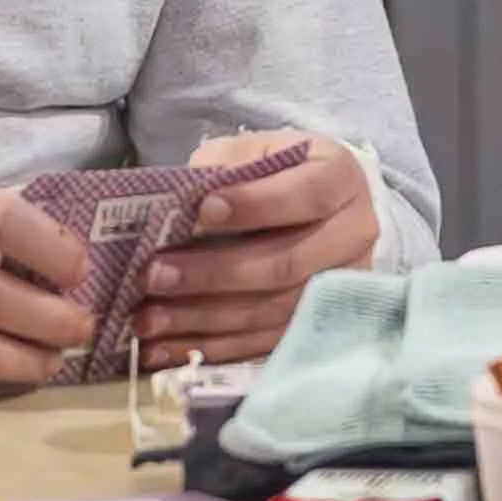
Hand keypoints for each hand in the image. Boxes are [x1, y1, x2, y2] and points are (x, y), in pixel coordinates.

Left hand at [127, 131, 379, 369]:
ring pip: (272, 309)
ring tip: (148, 318)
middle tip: (154, 275)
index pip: (308, 195)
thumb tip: (177, 209)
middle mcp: (353, 235)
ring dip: (204, 316)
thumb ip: (223, 170)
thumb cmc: (274, 175)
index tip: (202, 210)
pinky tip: (164, 347)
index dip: (256, 205)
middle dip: (214, 272)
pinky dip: (212, 346)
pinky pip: (264, 342)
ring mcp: (340, 287)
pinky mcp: (318, 324)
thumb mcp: (252, 152)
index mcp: (340, 179)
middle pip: (287, 263)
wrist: (315, 210)